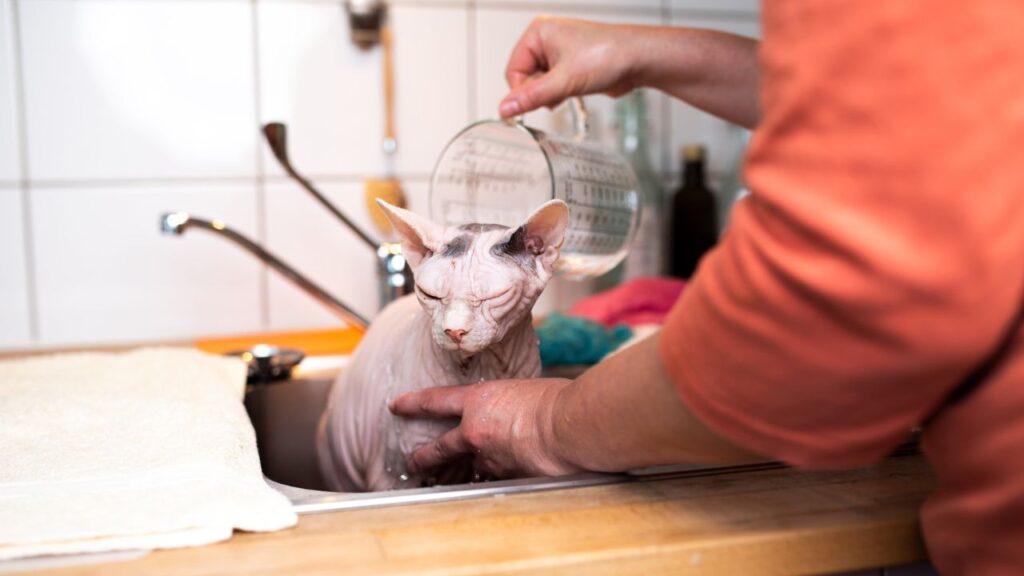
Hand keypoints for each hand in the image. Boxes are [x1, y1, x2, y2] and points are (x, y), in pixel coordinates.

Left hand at [389, 378, 583, 478]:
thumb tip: (515, 411)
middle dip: (424, 457)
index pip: (436, 401)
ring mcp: (489, 457)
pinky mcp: (505, 478)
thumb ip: (510, 403)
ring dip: (472, 473)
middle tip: (413, 463)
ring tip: (461, 481)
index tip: (396, 406)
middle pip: (440, 447)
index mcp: (479, 401)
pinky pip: (499, 481)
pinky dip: (502, 480)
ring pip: (473, 468)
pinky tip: (510, 481)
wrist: (568, 426)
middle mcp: (476, 430)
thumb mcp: (524, 390)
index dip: (413, 403)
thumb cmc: (558, 400)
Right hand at [500, 17, 645, 117]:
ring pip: (540, 85)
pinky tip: (576, 90)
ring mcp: (559, 53)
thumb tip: (505, 108)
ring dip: (552, 94)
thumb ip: (531, 97)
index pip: (512, 70)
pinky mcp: (570, 66)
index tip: (532, 105)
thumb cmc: (608, 54)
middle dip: (540, 92)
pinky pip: (554, 86)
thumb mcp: (563, 81)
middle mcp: (546, 40)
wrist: (639, 59)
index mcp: (538, 33)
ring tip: (571, 87)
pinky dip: (561, 93)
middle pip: (525, 78)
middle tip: (558, 92)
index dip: (522, 91)